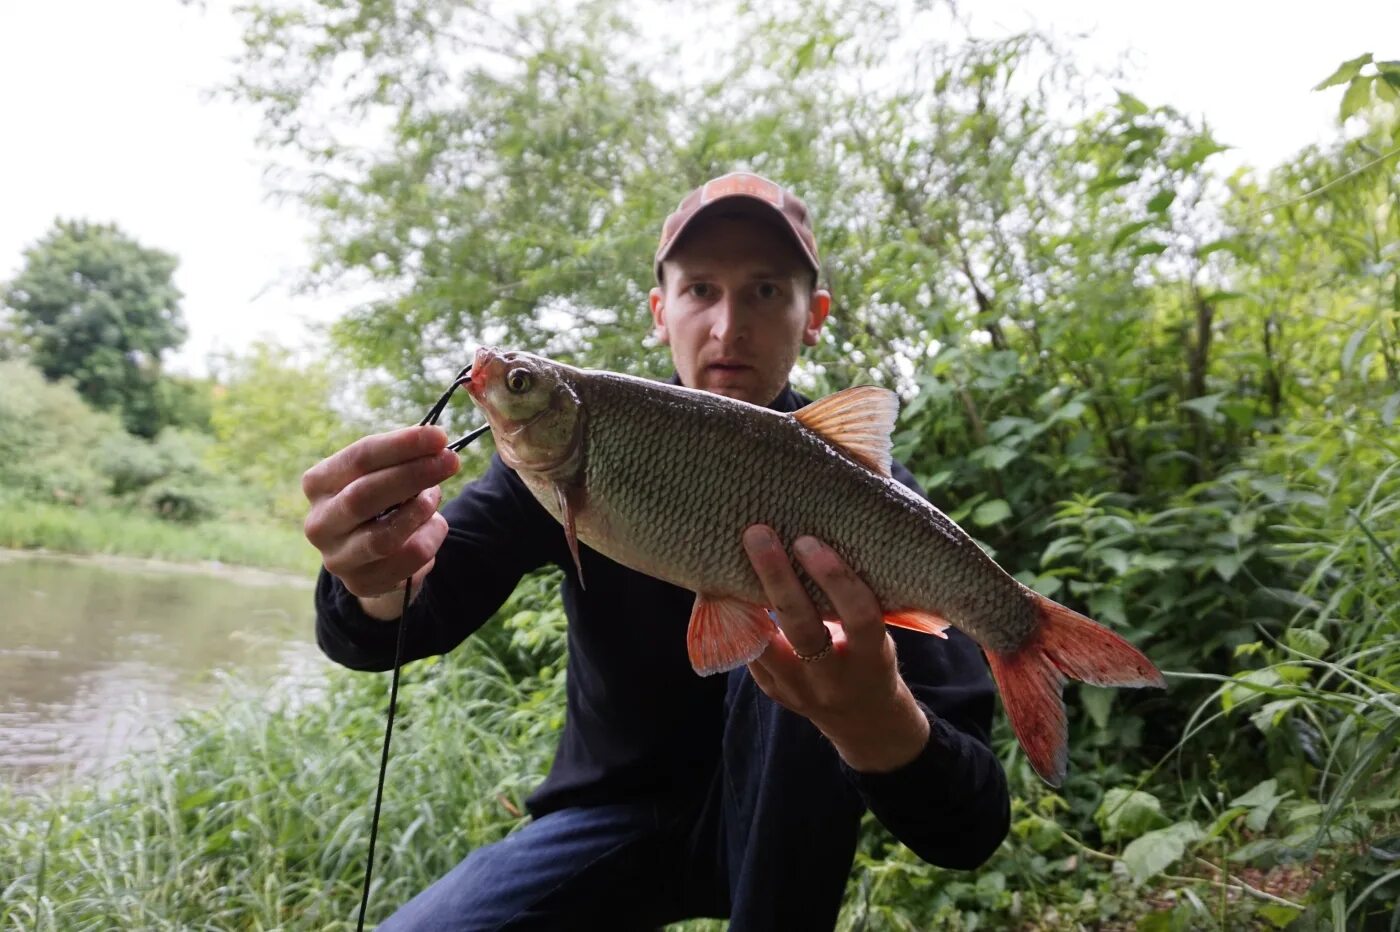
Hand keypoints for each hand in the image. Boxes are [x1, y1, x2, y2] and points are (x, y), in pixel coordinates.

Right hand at [302, 425, 460, 618]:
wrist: (374, 559)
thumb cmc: (381, 504)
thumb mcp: (384, 476)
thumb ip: (402, 461)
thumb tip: (435, 444)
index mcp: (319, 484)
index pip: (359, 458)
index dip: (401, 445)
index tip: (439, 436)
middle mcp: (319, 522)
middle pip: (366, 494)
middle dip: (414, 474)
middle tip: (451, 460)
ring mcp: (337, 558)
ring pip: (384, 535)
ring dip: (420, 511)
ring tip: (435, 496)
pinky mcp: (361, 584)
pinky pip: (407, 560)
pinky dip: (430, 538)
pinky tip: (434, 527)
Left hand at [742, 525, 930, 772]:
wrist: (862, 717)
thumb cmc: (872, 653)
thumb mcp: (880, 632)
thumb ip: (859, 595)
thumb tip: (828, 523)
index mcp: (872, 657)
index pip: (860, 616)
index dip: (836, 579)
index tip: (811, 541)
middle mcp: (834, 678)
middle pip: (802, 627)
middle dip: (777, 578)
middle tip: (758, 533)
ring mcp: (799, 690)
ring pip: (764, 642)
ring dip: (743, 597)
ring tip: (729, 554)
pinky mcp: (773, 691)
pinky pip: (749, 650)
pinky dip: (737, 616)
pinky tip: (725, 581)